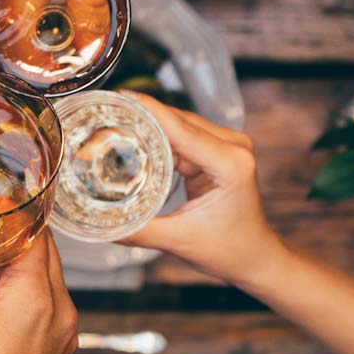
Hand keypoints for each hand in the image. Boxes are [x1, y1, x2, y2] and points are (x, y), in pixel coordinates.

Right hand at [0, 235, 77, 353]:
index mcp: (36, 303)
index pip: (34, 233)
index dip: (6, 212)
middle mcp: (61, 316)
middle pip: (42, 252)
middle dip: (4, 241)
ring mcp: (64, 337)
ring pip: (42, 279)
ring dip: (8, 271)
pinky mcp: (58, 352)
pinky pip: (43, 306)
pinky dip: (16, 297)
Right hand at [120, 93, 285, 283]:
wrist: (254, 256)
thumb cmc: (229, 250)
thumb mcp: (180, 240)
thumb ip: (138, 230)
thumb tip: (99, 224)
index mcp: (230, 164)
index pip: (182, 129)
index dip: (149, 111)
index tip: (120, 98)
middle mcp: (233, 147)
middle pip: (179, 121)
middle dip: (142, 118)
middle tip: (105, 117)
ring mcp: (228, 146)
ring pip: (179, 125)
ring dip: (149, 125)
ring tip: (113, 125)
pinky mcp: (218, 151)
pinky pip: (183, 136)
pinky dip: (160, 138)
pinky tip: (135, 138)